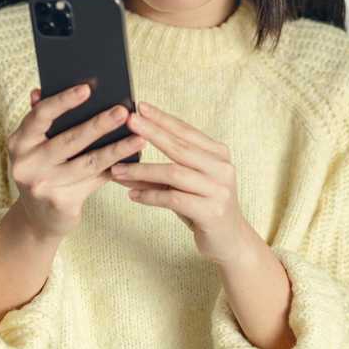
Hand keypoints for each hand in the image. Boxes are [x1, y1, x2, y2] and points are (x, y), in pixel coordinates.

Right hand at [4, 83, 146, 240]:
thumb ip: (42, 120)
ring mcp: (43, 186)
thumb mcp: (35, 146)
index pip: (40, 115)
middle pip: (69, 140)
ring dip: (117, 149)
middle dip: (99, 124)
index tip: (87, 89)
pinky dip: (115, 169)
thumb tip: (43, 90)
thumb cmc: (44, 170)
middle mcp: (27, 164)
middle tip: (123, 111)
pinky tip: (133, 160)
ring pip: (88, 162)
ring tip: (139, 137)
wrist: (38, 218)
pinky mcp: (61, 204)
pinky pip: (95, 181)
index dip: (63, 101)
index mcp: (19, 142)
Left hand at [110, 100, 251, 265]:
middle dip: (152, 132)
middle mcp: (222, 168)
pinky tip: (132, 194)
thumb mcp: (186, 185)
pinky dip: (150, 195)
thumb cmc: (203, 207)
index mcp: (218, 154)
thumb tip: (123, 156)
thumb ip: (161, 171)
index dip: (163, 118)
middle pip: (180, 147)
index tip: (140, 106)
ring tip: (117, 169)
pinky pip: (173, 199)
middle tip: (128, 122)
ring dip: (142, 170)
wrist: (230, 241)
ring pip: (174, 173)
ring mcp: (219, 190)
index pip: (186, 131)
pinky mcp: (212, 212)